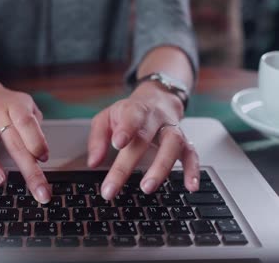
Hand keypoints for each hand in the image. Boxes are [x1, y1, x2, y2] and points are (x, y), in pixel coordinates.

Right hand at [0, 79, 50, 202]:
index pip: (27, 123)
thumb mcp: (25, 107)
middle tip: (40, 192)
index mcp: (15, 105)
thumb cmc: (6, 104)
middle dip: (28, 169)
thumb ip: (34, 128)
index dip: (36, 140)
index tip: (44, 158)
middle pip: (13, 141)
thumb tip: (41, 155)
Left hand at [87, 82, 199, 199]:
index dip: (125, 129)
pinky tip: (190, 186)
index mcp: (135, 110)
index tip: (117, 143)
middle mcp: (156, 119)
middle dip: (129, 164)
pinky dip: (193, 171)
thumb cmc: (129, 113)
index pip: (131, 117)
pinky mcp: (185, 142)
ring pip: (172, 145)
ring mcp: (172, 130)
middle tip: (114, 185)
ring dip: (161, 167)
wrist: (159, 98)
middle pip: (145, 138)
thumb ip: (97, 138)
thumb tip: (93, 162)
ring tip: (148, 187)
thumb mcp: (107, 118)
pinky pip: (192, 155)